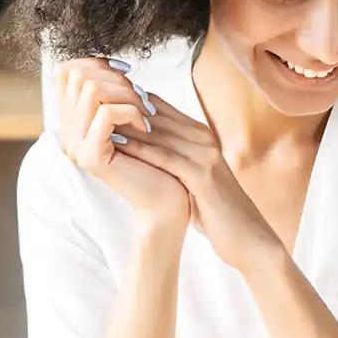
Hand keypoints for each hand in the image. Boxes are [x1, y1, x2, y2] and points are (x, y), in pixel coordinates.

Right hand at [54, 57, 189, 231]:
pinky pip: (106, 112)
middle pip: (78, 74)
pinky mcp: (91, 156)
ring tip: (146, 115)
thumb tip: (110, 63)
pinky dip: (131, 112)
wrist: (166, 199)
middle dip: (117, 80)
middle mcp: (67, 133)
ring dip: (127, 95)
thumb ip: (114, 94)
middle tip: (142, 101)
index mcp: (73, 122)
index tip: (128, 77)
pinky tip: (146, 127)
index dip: (98, 63)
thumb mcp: (130, 118)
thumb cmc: (154, 158)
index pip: (68, 71)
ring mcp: (76, 145)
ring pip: (91, 89)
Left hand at [112, 93, 285, 273]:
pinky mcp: (203, 175)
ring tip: (96, 119)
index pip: (159, 107)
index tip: (99, 100)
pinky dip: (141, 149)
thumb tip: (144, 150)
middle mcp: (203, 138)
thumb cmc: (215, 210)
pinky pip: (166, 156)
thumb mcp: (193, 177)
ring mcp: (205, 155)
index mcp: (200, 135)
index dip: (128, 101)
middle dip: (123, 107)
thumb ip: (174, 159)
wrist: (247, 236)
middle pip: (156, 113)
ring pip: (159, 131)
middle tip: (91, 103)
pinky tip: (117, 145)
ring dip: (127, 125)